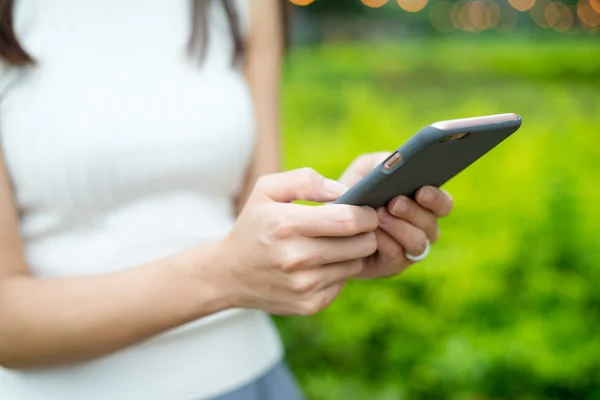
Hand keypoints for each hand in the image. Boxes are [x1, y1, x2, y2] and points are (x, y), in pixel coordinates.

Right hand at [215, 168, 378, 315]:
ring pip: (355, 264)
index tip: (367, 211)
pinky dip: (338, 271)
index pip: (348, 220)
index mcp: (287, 224)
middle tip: (356, 227)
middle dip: (365, 232)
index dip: (366, 214)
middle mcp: (296, 258)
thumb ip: (306, 180)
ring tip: (334, 244)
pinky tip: (321, 264)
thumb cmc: (254, 224)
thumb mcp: (267, 190)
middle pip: (361, 244)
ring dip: (352, 252)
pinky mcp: (308, 304)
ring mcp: (303, 285)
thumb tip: (343, 192)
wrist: (228, 274)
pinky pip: (342, 283)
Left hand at [338, 153, 453, 278]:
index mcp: (422, 204)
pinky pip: (396, 256)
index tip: (421, 191)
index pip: (443, 204)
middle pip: (431, 224)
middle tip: (394, 203)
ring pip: (418, 242)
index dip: (436, 199)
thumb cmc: (354, 190)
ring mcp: (409, 249)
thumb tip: (394, 162)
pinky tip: (371, 232)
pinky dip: (384, 242)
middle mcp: (422, 228)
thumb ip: (381, 161)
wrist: (329, 222)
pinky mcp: (391, 265)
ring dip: (400, 228)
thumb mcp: (365, 170)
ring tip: (380, 216)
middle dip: (413, 212)